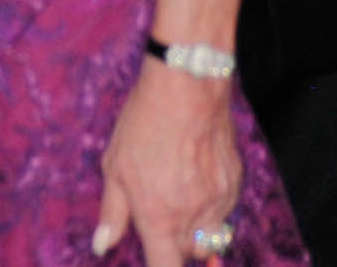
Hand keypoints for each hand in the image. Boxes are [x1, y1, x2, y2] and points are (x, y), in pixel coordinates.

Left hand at [93, 57, 240, 265]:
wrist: (187, 86)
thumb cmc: (145, 124)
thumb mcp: (115, 167)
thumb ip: (112, 212)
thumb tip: (102, 245)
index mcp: (159, 218)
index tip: (155, 256)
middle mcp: (191, 217)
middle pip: (188, 255)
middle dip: (174, 244)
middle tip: (161, 212)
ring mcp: (218, 201)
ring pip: (209, 235)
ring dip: (195, 226)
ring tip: (179, 188)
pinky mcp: (235, 183)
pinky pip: (224, 209)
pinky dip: (212, 204)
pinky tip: (197, 174)